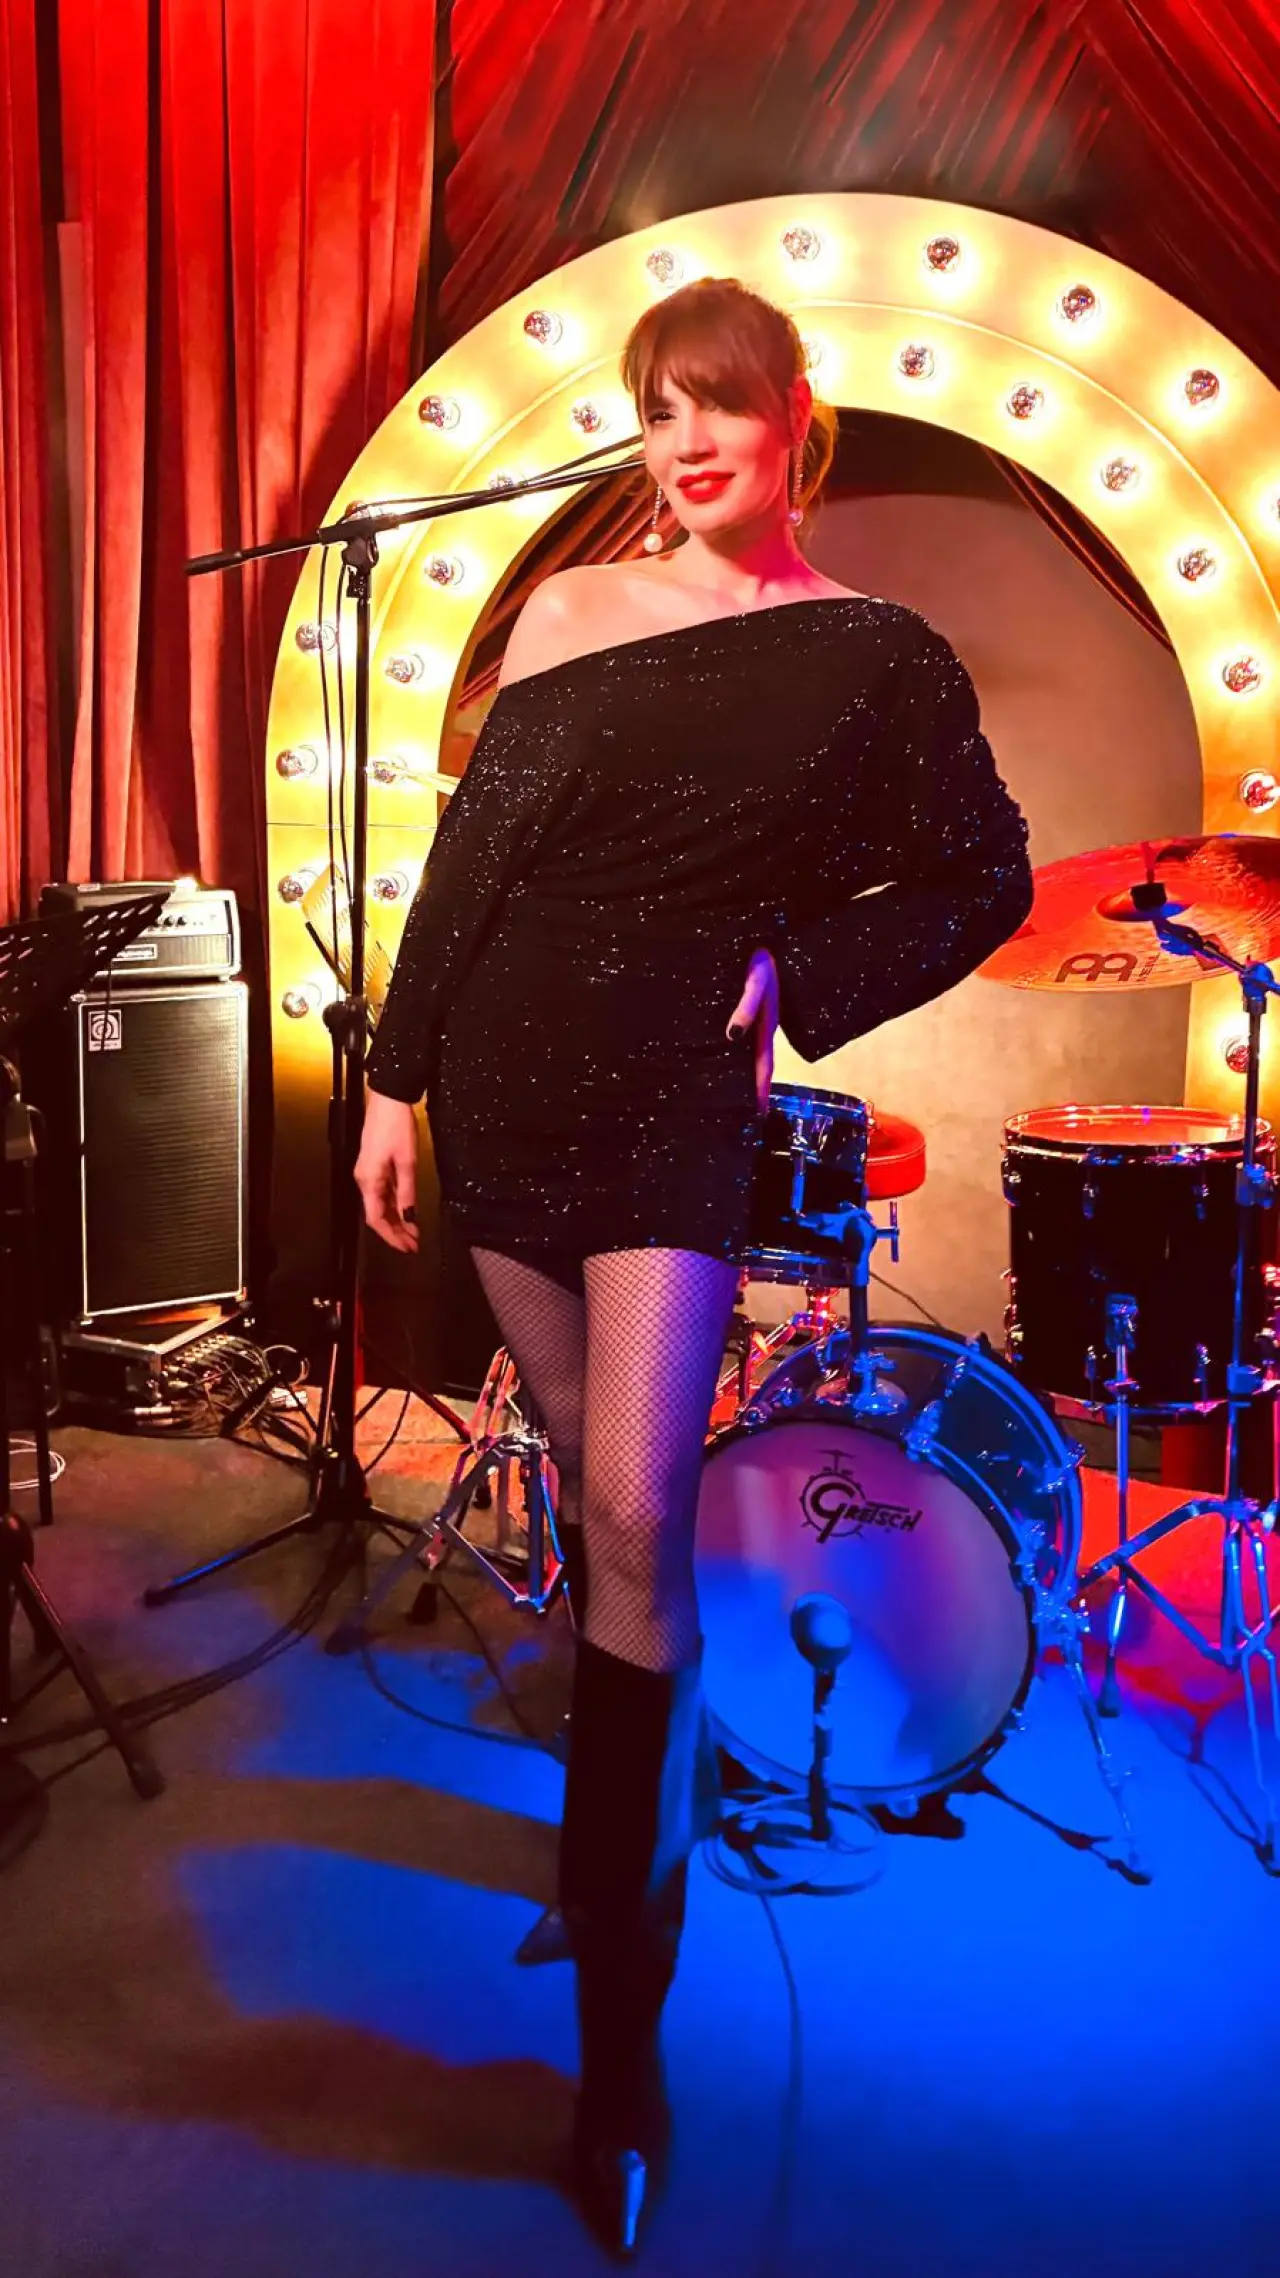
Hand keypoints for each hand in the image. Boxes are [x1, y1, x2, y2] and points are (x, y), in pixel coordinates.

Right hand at [355, 1091, 419, 1252]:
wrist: (389, 1100)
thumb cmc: (396, 1127)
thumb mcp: (407, 1162)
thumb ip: (407, 1192)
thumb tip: (409, 1217)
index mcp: (369, 1181)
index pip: (376, 1219)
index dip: (391, 1236)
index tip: (407, 1247)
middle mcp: (365, 1179)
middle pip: (377, 1214)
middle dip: (395, 1231)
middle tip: (414, 1243)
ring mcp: (369, 1172)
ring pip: (381, 1203)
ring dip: (396, 1219)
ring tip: (413, 1231)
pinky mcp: (375, 1164)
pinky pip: (383, 1191)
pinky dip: (395, 1203)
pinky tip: (406, 1209)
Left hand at [726, 947, 778, 1115]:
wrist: (766, 940)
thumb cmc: (763, 960)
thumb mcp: (756, 981)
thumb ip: (747, 1006)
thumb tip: (734, 1034)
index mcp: (766, 1028)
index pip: (763, 1068)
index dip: (759, 1091)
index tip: (757, 1115)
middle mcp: (760, 1030)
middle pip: (756, 1067)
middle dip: (752, 1091)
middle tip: (744, 1116)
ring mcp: (753, 1023)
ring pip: (747, 1056)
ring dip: (743, 1076)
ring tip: (735, 1098)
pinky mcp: (744, 1013)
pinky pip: (739, 1041)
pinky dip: (733, 1056)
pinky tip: (724, 1062)